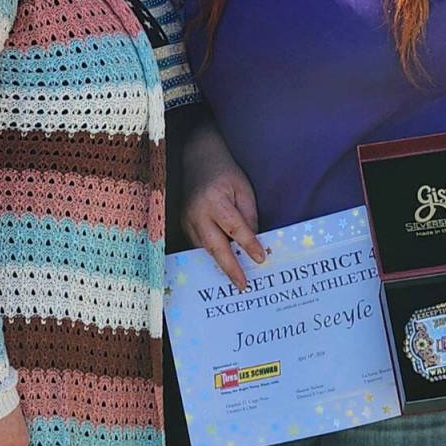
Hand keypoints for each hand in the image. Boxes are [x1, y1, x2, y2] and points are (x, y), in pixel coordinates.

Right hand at [182, 126, 264, 289]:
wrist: (198, 160)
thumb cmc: (225, 173)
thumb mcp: (243, 189)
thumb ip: (248, 215)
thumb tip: (252, 242)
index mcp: (215, 199)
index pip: (235, 227)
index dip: (248, 244)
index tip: (261, 259)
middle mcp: (197, 213)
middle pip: (214, 245)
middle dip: (230, 267)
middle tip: (243, 285)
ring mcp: (187, 220)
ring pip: (204, 249)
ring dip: (220, 266)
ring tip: (236, 281)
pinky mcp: (184, 225)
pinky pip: (198, 245)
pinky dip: (211, 257)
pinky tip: (223, 267)